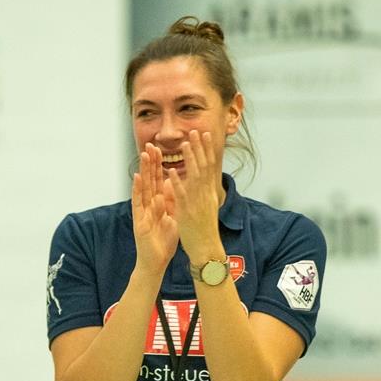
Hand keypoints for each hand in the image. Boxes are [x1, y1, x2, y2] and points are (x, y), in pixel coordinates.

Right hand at [131, 144, 178, 274]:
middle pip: (149, 180)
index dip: (158, 165)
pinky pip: (138, 203)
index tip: (160, 149)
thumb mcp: (172, 218)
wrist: (156, 262)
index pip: (157, 181)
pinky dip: (137, 190)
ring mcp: (142, 211)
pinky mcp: (139, 220)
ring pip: (143, 187)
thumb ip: (171, 202)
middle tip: (150, 144)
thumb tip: (173, 186)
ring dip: (143, 170)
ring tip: (144, 154)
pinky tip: (138, 178)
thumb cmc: (164, 242)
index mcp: (157, 204)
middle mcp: (148, 205)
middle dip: (150, 162)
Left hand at [166, 129, 223, 260]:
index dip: (207, 150)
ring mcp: (197, 202)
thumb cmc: (205, 230)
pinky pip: (181, 195)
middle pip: (204, 167)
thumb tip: (206, 181)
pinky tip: (171, 172)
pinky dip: (177, 183)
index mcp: (209, 193)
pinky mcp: (187, 212)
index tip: (205, 135)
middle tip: (196, 131)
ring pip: (194, 177)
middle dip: (199, 148)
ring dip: (189, 160)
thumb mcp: (208, 207)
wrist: (207, 248)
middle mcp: (205, 195)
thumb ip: (205, 193)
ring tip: (184, 144)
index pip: (210, 166)